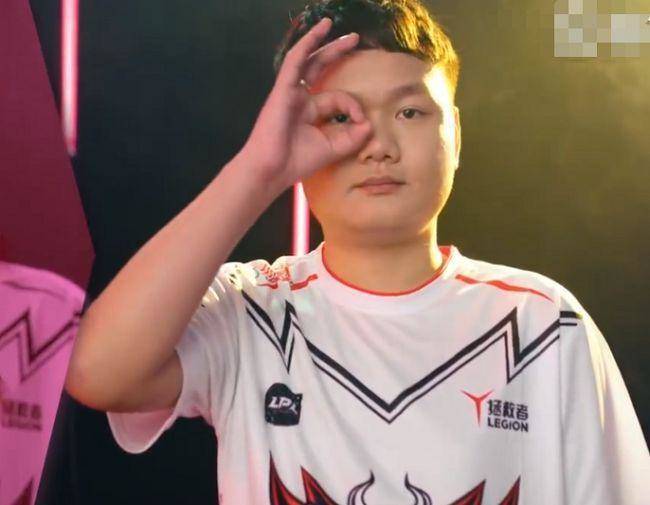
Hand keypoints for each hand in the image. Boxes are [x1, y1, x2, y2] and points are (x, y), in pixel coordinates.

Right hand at [239, 17, 370, 191]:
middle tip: (356, 39)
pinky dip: (307, 43)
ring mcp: (290, 92)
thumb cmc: (297, 162)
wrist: (272, 169)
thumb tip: (369, 122)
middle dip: (337, 52)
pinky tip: (319, 30)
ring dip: (321, 41)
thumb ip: (352, 136)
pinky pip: (296, 61)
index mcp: (310, 112)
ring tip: (333, 24)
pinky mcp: (284, 89)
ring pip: (307, 60)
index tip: (362, 123)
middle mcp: (300, 99)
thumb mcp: (333, 148)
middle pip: (320, 68)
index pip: (338, 99)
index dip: (353, 106)